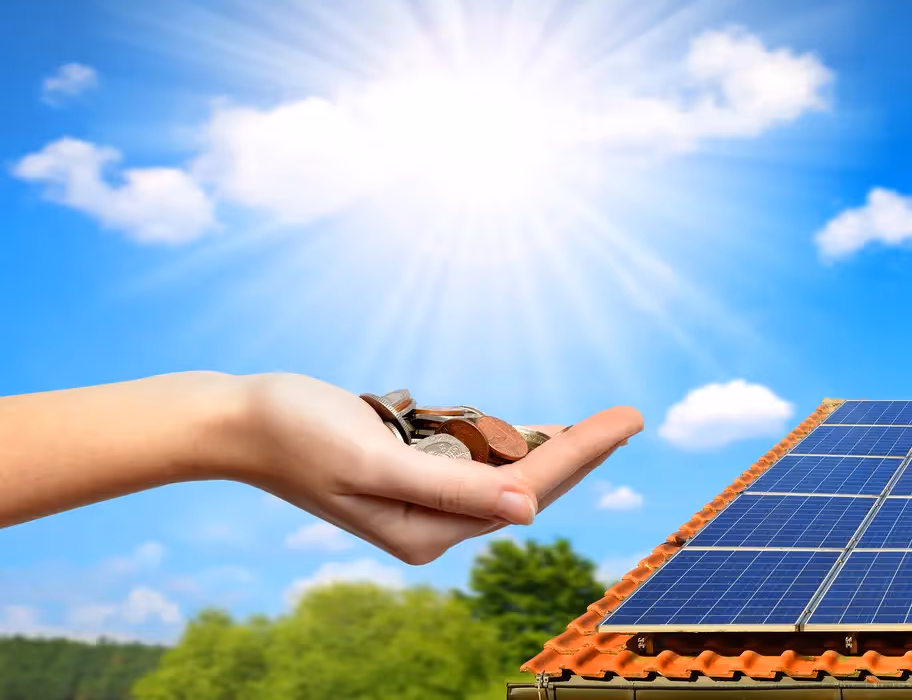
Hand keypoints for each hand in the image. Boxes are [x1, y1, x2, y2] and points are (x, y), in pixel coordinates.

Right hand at [229, 373, 642, 564]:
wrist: (240, 421)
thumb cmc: (298, 435)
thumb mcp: (376, 461)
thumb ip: (451, 486)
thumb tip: (528, 507)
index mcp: (427, 532)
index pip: (525, 490)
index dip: (582, 452)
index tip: (627, 420)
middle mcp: (433, 523)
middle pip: (527, 486)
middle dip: (582, 452)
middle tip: (632, 417)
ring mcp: (424, 499)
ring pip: (508, 472)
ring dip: (552, 447)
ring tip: (606, 426)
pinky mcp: (414, 473)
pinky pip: (478, 458)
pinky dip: (511, 439)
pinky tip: (540, 429)